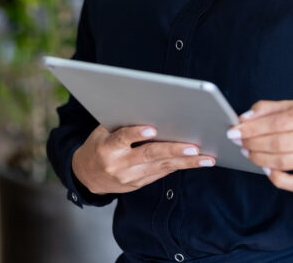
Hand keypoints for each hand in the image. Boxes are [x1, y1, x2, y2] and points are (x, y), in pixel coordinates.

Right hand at [72, 125, 215, 194]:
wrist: (87, 176)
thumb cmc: (98, 145)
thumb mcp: (102, 132)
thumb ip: (122, 123)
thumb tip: (149, 107)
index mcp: (106, 148)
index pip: (122, 139)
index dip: (136, 134)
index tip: (152, 129)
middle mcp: (118, 165)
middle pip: (149, 155)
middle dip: (173, 150)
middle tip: (193, 147)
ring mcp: (130, 178)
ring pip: (161, 167)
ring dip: (186, 162)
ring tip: (206, 157)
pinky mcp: (139, 184)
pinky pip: (162, 173)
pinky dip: (180, 166)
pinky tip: (197, 161)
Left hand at [228, 100, 292, 193]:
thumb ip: (269, 109)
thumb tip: (244, 118)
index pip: (279, 122)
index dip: (254, 127)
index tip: (234, 130)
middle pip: (280, 143)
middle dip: (253, 143)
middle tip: (238, 141)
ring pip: (284, 162)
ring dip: (259, 158)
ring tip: (247, 151)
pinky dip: (276, 178)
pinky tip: (265, 168)